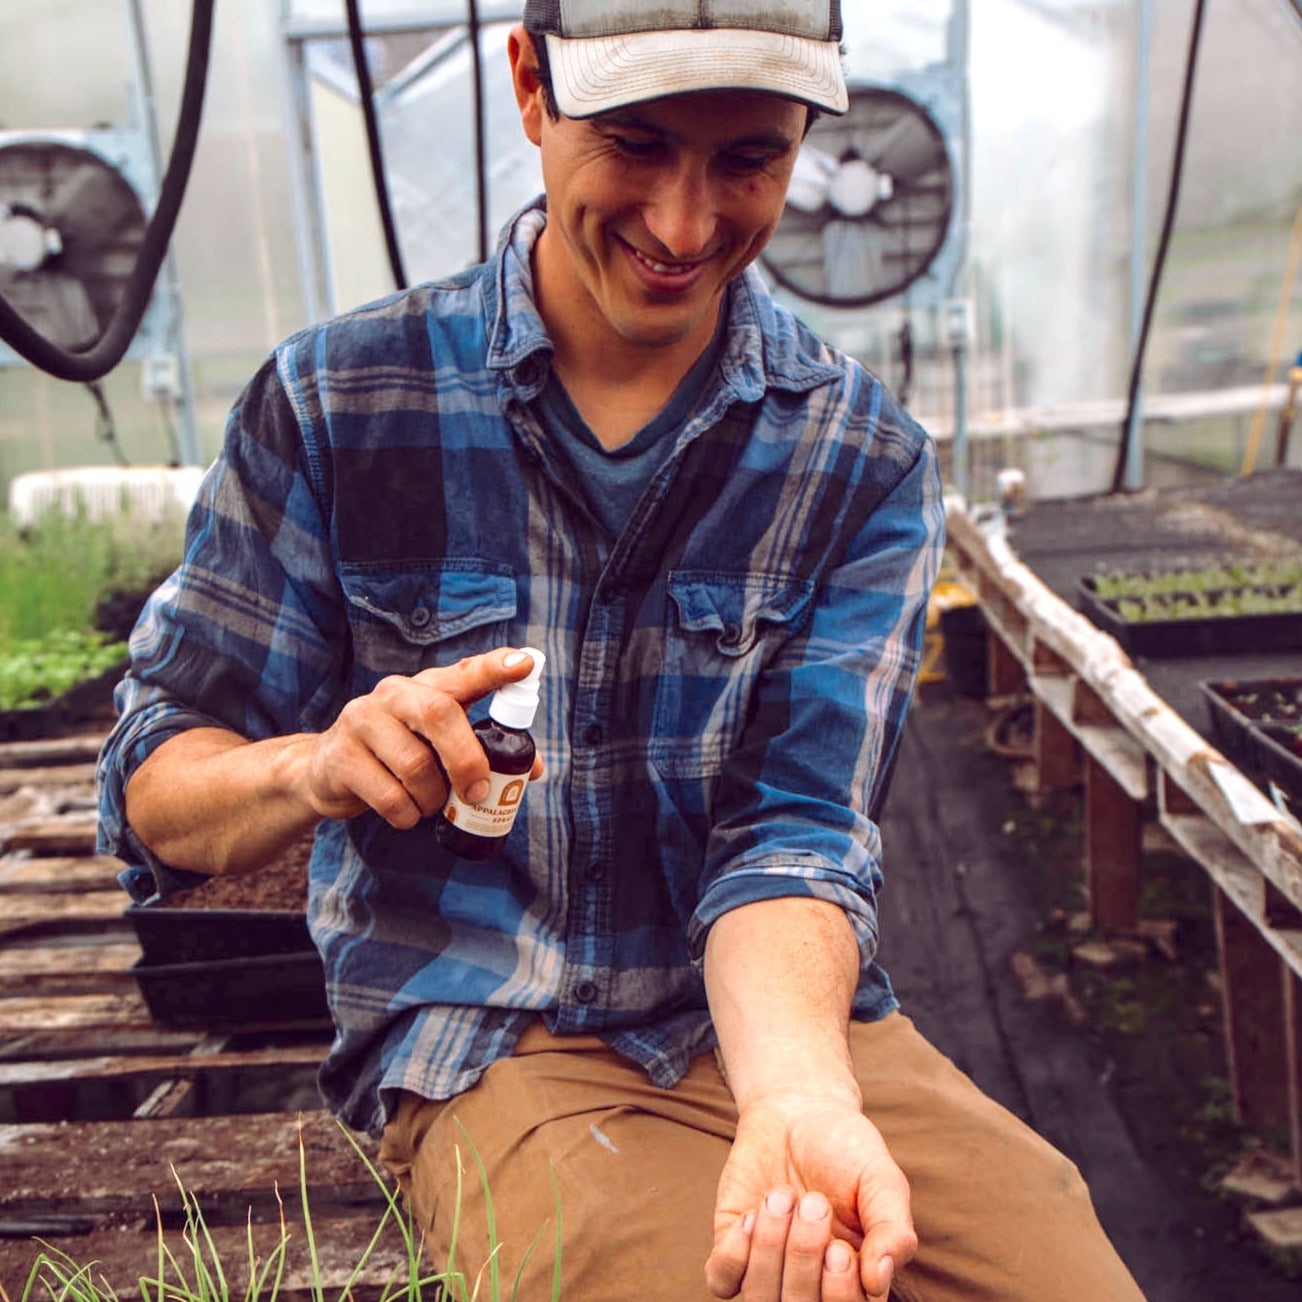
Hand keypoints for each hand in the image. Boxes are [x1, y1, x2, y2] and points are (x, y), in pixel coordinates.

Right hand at [300, 647, 542, 825]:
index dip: (496, 668)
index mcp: (426, 687)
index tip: (525, 664)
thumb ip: (481, 750)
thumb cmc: (397, 753)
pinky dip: (407, 815)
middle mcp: (393, 694)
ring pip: (416, 765)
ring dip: (433, 798)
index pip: (465, 671)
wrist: (325, 770)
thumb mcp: (437, 744)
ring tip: (430, 803)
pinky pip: (389, 796)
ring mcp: (362, 721)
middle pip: (439, 714)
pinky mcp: (341, 757)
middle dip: (467, 759)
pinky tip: (406, 812)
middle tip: (478, 793)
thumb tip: (531, 770)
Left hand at [704, 1094, 915, 1301]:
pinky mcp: (733, 1244)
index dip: (838, 1294)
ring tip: (783, 1197)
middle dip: (804, 1260)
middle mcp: (810, 1282)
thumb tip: (877, 1282)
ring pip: (760, 1300)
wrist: (799, 1109)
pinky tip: (752, 1214)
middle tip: (814, 1204)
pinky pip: (722, 1280)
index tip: (839, 1249)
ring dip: (770, 1250)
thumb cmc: (848, 1151)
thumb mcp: (882, 1181)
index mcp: (854, 1279)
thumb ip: (893, 1231)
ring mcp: (768, 1266)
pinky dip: (735, 1253)